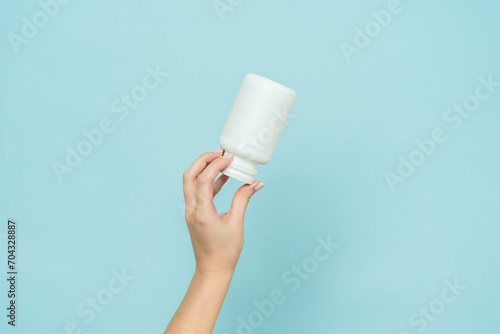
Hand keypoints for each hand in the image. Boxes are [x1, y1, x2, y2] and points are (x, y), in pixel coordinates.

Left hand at [182, 149, 264, 276]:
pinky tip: (223, 179)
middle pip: (189, 176)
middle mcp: (191, 210)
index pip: (203, 180)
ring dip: (204, 169)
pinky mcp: (194, 214)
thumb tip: (256, 183)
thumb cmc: (225, 252)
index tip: (229, 159)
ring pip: (191, 183)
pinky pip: (197, 192)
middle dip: (203, 160)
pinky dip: (208, 182)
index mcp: (202, 213)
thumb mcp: (237, 224)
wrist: (212, 270)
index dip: (216, 165)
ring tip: (222, 161)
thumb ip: (244, 199)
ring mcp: (190, 212)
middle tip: (220, 153)